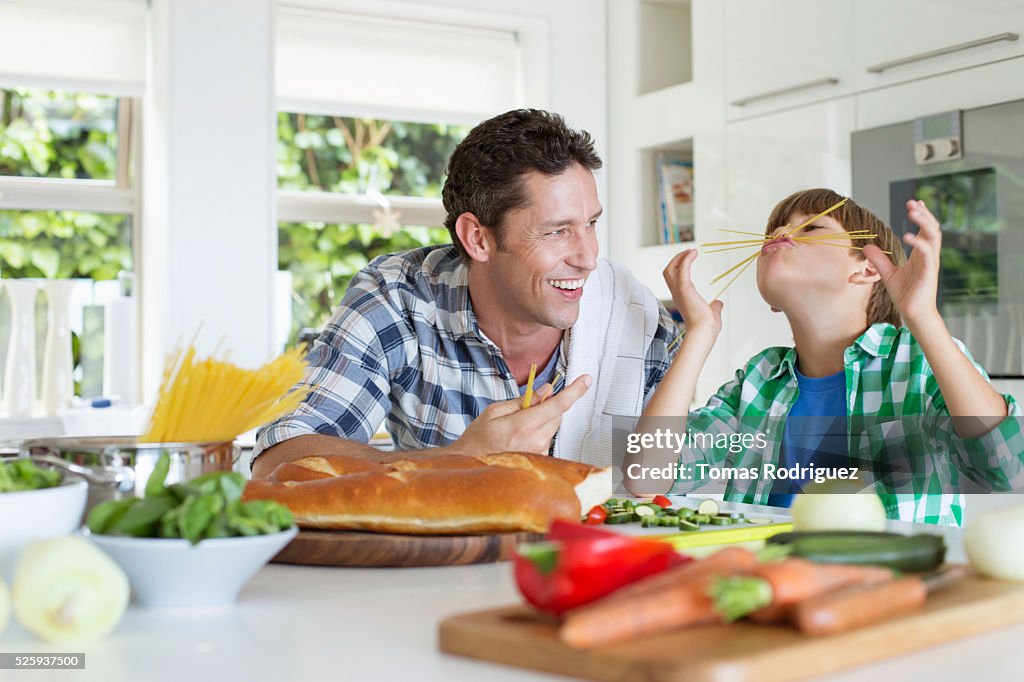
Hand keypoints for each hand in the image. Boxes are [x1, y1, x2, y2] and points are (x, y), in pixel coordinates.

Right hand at [448, 375, 591, 455]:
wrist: (468, 466)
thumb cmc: (477, 441)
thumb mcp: (494, 412)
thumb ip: (523, 400)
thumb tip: (545, 391)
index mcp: (524, 426)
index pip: (558, 405)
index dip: (574, 391)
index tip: (585, 381)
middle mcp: (536, 442)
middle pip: (557, 415)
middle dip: (548, 406)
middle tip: (527, 407)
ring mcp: (539, 454)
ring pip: (552, 427)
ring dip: (541, 420)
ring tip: (516, 427)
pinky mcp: (540, 461)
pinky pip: (546, 439)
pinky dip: (538, 433)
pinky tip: (519, 439)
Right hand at [663, 249, 723, 335]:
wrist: (704, 333)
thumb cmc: (706, 327)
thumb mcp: (712, 313)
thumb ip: (715, 306)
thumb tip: (718, 303)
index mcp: (682, 299)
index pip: (674, 279)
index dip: (679, 268)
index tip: (689, 259)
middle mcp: (677, 294)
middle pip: (668, 271)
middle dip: (676, 260)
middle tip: (688, 252)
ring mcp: (679, 291)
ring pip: (670, 269)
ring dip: (680, 257)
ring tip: (690, 251)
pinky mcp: (684, 288)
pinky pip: (682, 269)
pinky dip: (686, 259)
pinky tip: (694, 253)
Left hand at [863, 199, 940, 326]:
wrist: (913, 313)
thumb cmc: (905, 294)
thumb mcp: (887, 274)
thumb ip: (879, 260)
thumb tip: (867, 246)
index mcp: (920, 254)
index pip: (925, 230)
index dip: (922, 215)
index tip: (915, 202)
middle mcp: (928, 255)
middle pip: (932, 228)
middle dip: (924, 214)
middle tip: (912, 202)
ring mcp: (930, 263)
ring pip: (933, 236)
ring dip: (924, 222)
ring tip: (913, 211)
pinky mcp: (929, 272)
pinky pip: (928, 253)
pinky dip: (919, 242)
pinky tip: (908, 235)